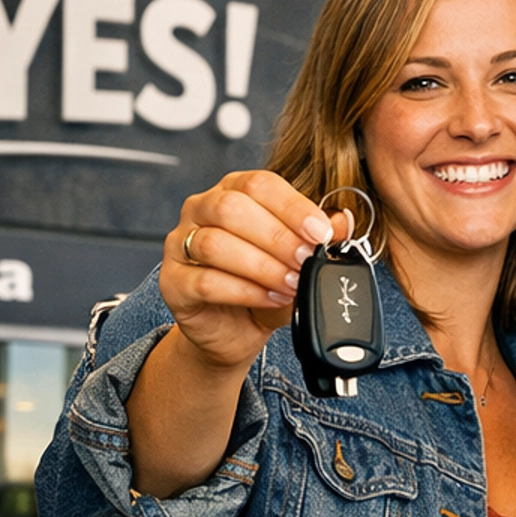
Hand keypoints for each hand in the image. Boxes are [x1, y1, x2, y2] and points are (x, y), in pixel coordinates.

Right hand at [158, 172, 349, 372]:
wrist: (232, 332)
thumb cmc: (261, 288)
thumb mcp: (296, 260)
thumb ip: (316, 238)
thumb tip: (343, 223)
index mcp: (231, 191)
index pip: (259, 184)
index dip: (293, 207)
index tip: (321, 232)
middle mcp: (200, 210)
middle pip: (232, 208)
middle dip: (277, 237)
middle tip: (305, 260)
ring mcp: (180, 244)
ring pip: (215, 243)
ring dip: (262, 266)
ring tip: (291, 284)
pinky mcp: (172, 281)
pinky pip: (204, 280)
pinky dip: (244, 291)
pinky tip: (269, 297)